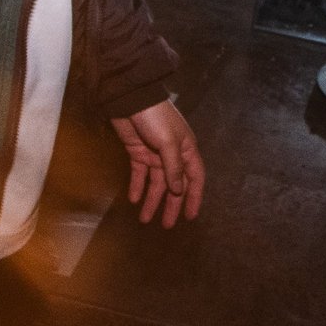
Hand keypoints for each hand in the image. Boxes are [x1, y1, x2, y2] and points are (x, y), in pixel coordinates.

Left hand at [113, 97, 206, 226]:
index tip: (190, 217)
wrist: (130, 99)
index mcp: (186, 150)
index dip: (194, 198)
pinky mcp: (137, 152)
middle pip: (174, 185)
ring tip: (145, 219)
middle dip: (170, 205)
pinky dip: (137, 186)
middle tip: (167, 226)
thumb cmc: (155, 118)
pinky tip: (134, 199)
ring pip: (155, 183)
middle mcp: (172, 155)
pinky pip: (139, 174)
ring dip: (151, 200)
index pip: (194, 179)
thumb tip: (178, 191)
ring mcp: (154, 154)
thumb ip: (173, 168)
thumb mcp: (168, 142)